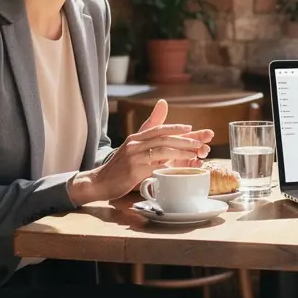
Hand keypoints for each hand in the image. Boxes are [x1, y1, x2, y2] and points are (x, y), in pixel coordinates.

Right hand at [73, 100, 212, 202]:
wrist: (98, 182)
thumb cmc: (119, 167)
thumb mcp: (132, 149)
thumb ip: (147, 136)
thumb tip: (160, 116)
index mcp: (135, 138)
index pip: (158, 128)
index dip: (175, 127)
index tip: (190, 128)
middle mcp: (134, 144)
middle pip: (163, 137)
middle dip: (183, 140)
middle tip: (199, 143)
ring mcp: (133, 157)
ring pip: (161, 149)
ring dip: (180, 151)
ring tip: (194, 153)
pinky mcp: (133, 171)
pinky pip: (155, 166)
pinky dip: (169, 166)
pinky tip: (178, 167)